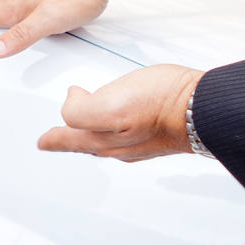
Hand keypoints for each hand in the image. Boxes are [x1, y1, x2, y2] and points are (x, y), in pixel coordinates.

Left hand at [37, 65, 202, 161]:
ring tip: (82, 124)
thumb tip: (73, 99)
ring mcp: (139, 140)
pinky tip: (119, 115)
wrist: (203, 107)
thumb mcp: (111, 106)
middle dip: (68, 139)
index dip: (52, 138)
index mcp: (102, 139)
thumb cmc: (162, 105)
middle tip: (56, 136)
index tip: (41, 142)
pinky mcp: (155, 129)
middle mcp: (119, 145)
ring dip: (89, 130)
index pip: (67, 139)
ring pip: (104, 137)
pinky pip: (124, 129)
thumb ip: (81, 110)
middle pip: (85, 142)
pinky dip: (112, 122)